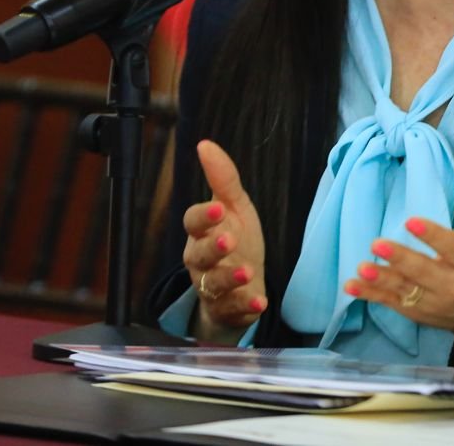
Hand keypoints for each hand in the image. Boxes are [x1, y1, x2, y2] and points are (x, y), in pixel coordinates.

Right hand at [181, 139, 267, 341]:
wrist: (241, 287)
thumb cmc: (236, 240)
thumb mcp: (236, 207)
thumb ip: (223, 179)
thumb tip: (205, 144)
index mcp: (202, 232)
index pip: (193, 221)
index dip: (204, 216)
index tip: (219, 208)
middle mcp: (201, 260)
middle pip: (198, 254)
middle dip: (212, 248)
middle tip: (229, 241)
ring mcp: (212, 287)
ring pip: (212, 284)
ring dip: (229, 278)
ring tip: (247, 272)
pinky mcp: (227, 310)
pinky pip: (233, 310)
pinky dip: (246, 307)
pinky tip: (260, 302)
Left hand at [344, 186, 453, 351]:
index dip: (433, 236)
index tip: (412, 221)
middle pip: (426, 272)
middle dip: (401, 259)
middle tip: (377, 243)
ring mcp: (435, 303)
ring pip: (406, 291)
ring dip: (381, 280)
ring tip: (362, 269)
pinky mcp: (419, 312)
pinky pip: (394, 304)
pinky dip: (372, 296)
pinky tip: (352, 285)